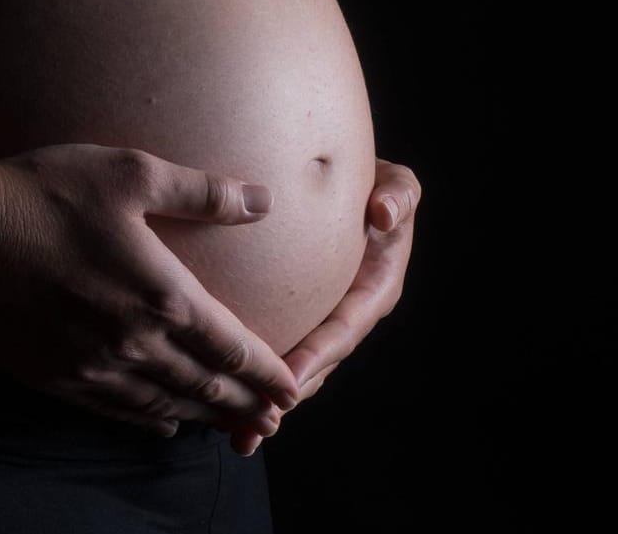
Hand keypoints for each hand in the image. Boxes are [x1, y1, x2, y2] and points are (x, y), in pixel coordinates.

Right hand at [0, 143, 299, 439]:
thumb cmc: (43, 193)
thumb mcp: (130, 174)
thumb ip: (202, 192)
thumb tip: (263, 201)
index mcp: (164, 297)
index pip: (234, 348)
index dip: (269, 373)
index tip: (294, 388)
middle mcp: (135, 345)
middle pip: (206, 387)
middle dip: (246, 405)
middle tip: (275, 421)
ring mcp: (93, 368)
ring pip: (166, 404)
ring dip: (205, 417)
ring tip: (232, 426)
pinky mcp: (55, 378)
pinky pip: (117, 410)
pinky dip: (150, 419)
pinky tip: (164, 421)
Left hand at [226, 157, 421, 454]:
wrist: (349, 188)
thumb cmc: (375, 184)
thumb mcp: (395, 185)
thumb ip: (398, 195)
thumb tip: (384, 214)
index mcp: (375, 288)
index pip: (344, 327)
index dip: (318, 353)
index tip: (288, 375)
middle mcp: (349, 314)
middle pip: (317, 364)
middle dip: (287, 394)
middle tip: (256, 422)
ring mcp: (323, 322)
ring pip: (294, 368)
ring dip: (266, 400)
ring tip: (237, 433)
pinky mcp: (298, 321)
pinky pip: (275, 351)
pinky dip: (250, 376)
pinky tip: (219, 405)